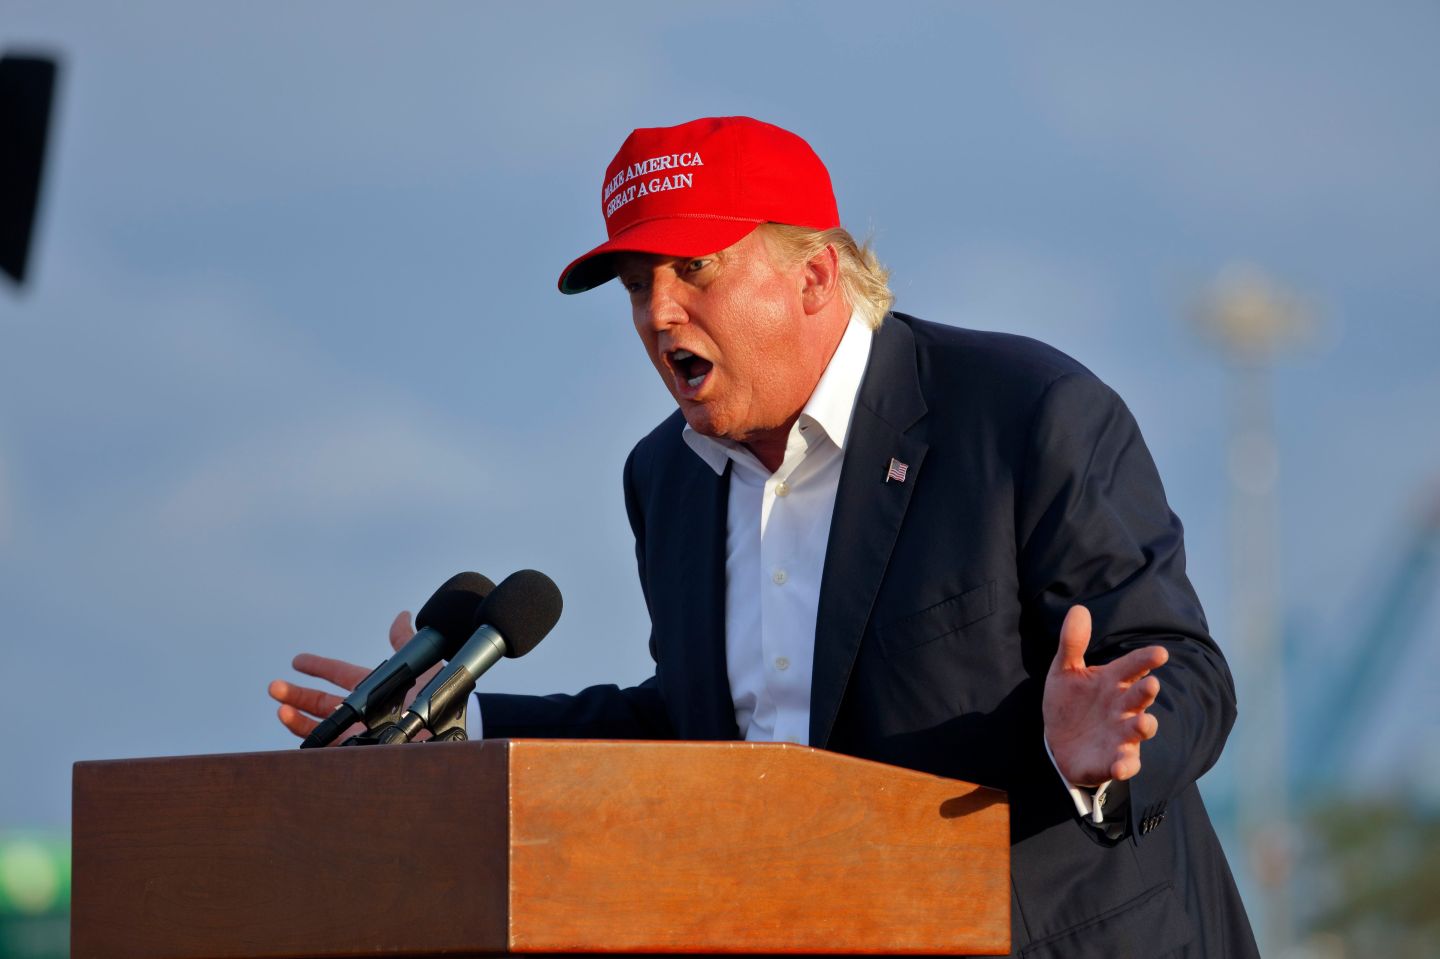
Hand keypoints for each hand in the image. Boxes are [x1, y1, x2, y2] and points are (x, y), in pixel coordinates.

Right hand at [267, 610, 433, 742]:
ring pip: (321, 724)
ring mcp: (360, 732)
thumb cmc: (440, 699)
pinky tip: (295, 728)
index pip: (341, 675)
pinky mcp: (359, 751)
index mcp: (375, 690)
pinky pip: (329, 747)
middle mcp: (364, 712)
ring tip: (281, 708)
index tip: (297, 661)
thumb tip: (402, 616)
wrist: (448, 731)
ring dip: (297, 716)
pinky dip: (310, 738)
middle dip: (297, 694)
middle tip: (274, 687)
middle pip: (322, 702)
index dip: (320, 667)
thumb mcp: (423, 666)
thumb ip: (406, 642)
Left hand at [1042, 605, 1167, 786]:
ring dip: (1143, 728)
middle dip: (1145, 692)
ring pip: (1138, 731)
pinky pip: (1124, 764)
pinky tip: (1120, 766)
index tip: (1160, 653)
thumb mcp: (1064, 671)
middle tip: (1150, 684)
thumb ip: (1072, 643)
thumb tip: (1079, 609)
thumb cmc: (1069, 703)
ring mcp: (1120, 735)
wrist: (1058, 742)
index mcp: (1112, 682)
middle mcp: (1122, 707)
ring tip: (1142, 723)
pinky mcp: (1113, 760)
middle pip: (1139, 697)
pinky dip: (1124, 765)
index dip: (1146, 659)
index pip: (1133, 666)